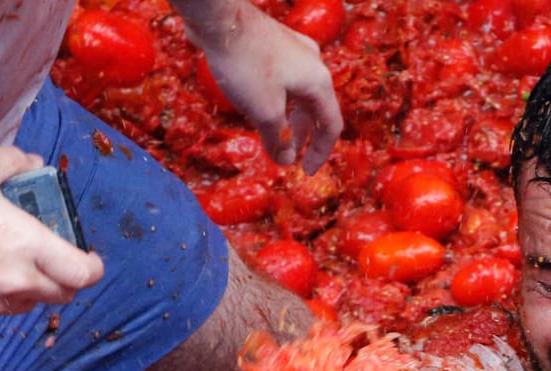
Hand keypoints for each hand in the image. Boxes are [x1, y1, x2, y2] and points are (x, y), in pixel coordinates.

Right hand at [0, 148, 104, 320]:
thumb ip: (14, 162)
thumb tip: (36, 163)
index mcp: (29, 246)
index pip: (84, 274)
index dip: (93, 268)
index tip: (90, 259)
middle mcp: (18, 281)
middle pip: (65, 294)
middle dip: (67, 279)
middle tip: (57, 262)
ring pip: (33, 304)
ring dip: (36, 289)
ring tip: (18, 265)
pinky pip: (0, 310)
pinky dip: (3, 296)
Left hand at [184, 2, 342, 172]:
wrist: (220, 18)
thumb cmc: (246, 65)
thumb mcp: (265, 112)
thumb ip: (278, 140)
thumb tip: (284, 160)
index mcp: (319, 83)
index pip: (331, 126)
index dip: (320, 153)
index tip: (305, 172)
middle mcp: (313, 65)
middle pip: (314, 110)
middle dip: (300, 137)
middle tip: (286, 155)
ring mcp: (294, 51)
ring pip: (298, 94)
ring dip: (288, 118)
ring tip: (272, 134)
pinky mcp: (275, 44)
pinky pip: (284, 80)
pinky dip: (278, 100)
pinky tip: (260, 106)